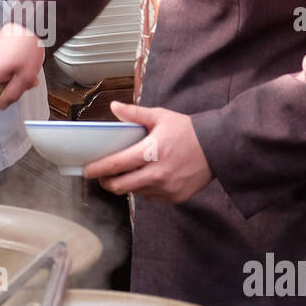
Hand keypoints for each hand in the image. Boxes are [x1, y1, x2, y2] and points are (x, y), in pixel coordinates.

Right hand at [0, 21, 44, 108]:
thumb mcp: (26, 77)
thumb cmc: (28, 47)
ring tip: (23, 75)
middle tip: (19, 86)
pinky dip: (6, 72)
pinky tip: (18, 67)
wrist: (29, 25)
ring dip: (6, 82)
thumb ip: (12, 94)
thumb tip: (0, 105)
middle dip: (0, 92)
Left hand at [82, 100, 212, 202]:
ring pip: (134, 192)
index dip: (97, 169)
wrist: (218, 148)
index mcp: (152, 151)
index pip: (116, 165)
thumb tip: (114, 107)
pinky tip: (147, 177)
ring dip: (126, 184)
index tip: (87, 170)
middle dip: (106, 182)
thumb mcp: (161, 117)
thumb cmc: (188, 131)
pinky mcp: (174, 198)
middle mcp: (158, 173)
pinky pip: (150, 197)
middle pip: (120, 186)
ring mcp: (167, 188)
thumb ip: (135, 113)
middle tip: (102, 176)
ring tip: (127, 173)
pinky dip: (144, 188)